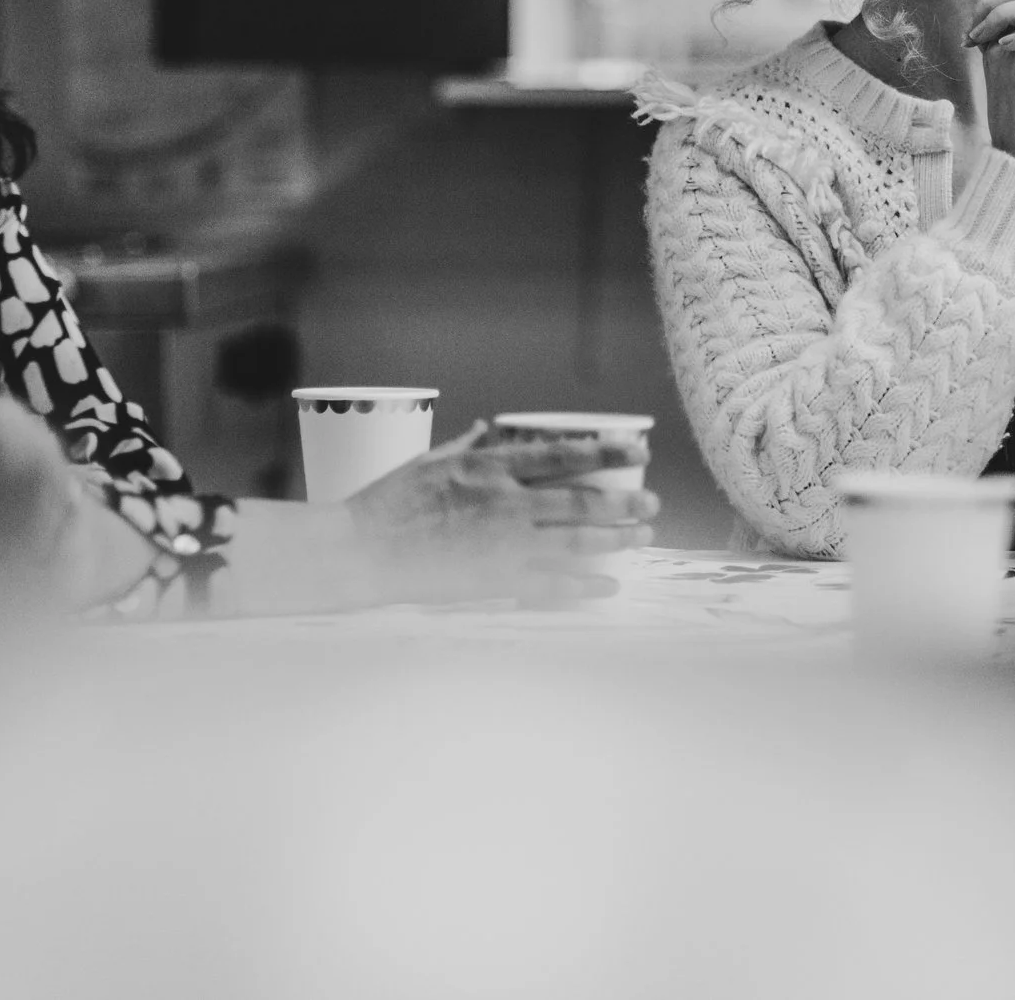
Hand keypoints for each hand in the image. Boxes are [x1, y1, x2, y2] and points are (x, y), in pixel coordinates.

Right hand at [345, 422, 659, 605]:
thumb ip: (466, 446)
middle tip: (652, 504)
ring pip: (578, 543)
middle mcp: (506, 505)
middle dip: (624, 503)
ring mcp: (505, 547)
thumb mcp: (430, 460)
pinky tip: (610, 587)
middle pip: (581, 502)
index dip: (606, 452)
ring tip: (643, 538)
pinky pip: (554, 585)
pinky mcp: (497, 582)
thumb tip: (486, 427)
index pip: (562, 455)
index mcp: (490, 469)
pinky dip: (586, 586)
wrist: (362, 552)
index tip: (637, 451)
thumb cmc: (389, 502)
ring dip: (617, 541)